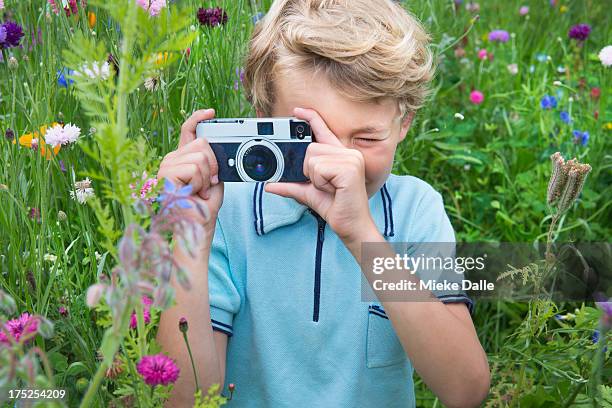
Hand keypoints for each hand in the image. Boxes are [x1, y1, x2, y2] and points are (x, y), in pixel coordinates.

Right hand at [158, 109, 223, 233]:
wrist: (196, 226)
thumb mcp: (214, 180)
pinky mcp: (166, 172)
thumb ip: (215, 162)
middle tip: (208, 183)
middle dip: (213, 164)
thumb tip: (218, 147)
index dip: (198, 118)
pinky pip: (195, 168)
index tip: (211, 112)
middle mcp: (172, 158)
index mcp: (183, 158)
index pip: (188, 130)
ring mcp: (167, 164)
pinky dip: (200, 183)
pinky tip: (193, 192)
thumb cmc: (204, 208)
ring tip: (199, 191)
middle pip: (202, 142)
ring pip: (201, 156)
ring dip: (207, 177)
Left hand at [265, 107, 376, 244]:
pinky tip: (334, 190)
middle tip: (324, 186)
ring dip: (315, 178)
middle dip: (309, 171)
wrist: (351, 226)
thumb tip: (270, 186)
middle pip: (310, 148)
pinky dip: (320, 182)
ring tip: (331, 188)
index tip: (297, 111)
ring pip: (312, 158)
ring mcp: (351, 159)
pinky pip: (318, 168)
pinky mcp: (350, 168)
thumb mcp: (309, 194)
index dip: (310, 119)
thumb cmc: (336, 208)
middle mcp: (348, 153)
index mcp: (340, 156)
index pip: (324, 131)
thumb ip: (291, 186)